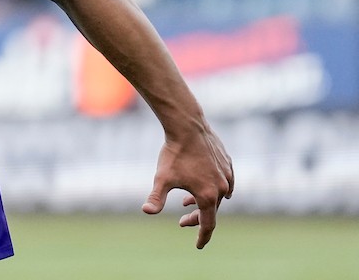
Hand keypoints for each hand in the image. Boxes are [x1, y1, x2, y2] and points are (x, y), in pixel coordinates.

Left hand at [142, 125, 233, 247]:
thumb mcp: (162, 178)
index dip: (202, 236)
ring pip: (219, 196)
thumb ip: (156, 198)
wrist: (187, 127)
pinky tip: (206, 187)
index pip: (208, 224)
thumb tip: (146, 211)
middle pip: (212, 211)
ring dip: (203, 202)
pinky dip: (214, 188)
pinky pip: (225, 182)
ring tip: (185, 202)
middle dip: (196, 218)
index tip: (198, 246)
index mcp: (207, 196)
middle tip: (182, 221)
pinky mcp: (227, 163)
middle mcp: (221, 188)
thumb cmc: (174, 154)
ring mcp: (227, 175)